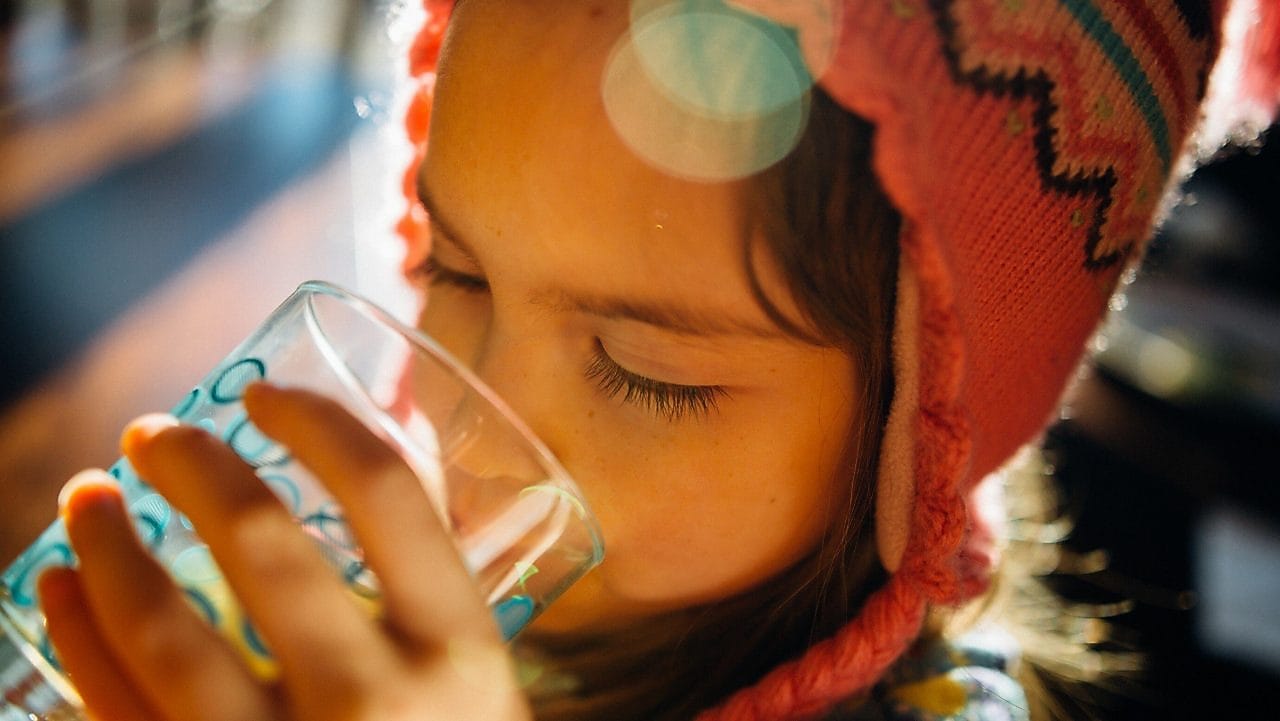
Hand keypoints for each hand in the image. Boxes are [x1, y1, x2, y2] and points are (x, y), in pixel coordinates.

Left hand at [37, 384, 532, 720]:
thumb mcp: (480, 690)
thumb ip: (433, 596)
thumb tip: (379, 462)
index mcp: (462, 654)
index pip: (389, 494)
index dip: (318, 423)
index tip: (266, 397)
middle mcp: (377, 702)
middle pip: (263, 542)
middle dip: (191, 465)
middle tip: (152, 435)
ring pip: (165, 630)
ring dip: (105, 547)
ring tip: (83, 497)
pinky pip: (117, 713)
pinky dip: (75, 640)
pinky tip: (56, 592)